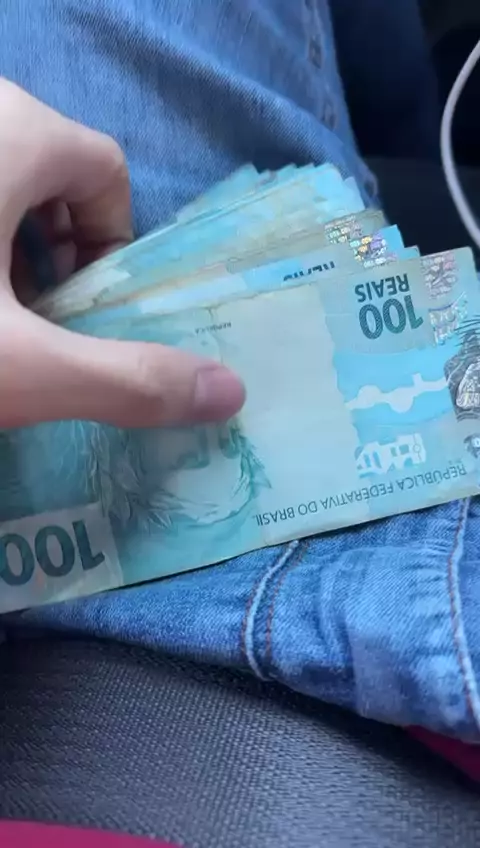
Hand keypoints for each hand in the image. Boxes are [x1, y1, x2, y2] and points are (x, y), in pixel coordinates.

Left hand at [0, 79, 244, 427]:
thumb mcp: (26, 368)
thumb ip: (127, 379)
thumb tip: (230, 394)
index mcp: (13, 131)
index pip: (104, 168)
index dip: (112, 244)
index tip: (84, 307)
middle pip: (52, 174)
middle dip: (58, 250)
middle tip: (34, 318)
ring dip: (8, 245)